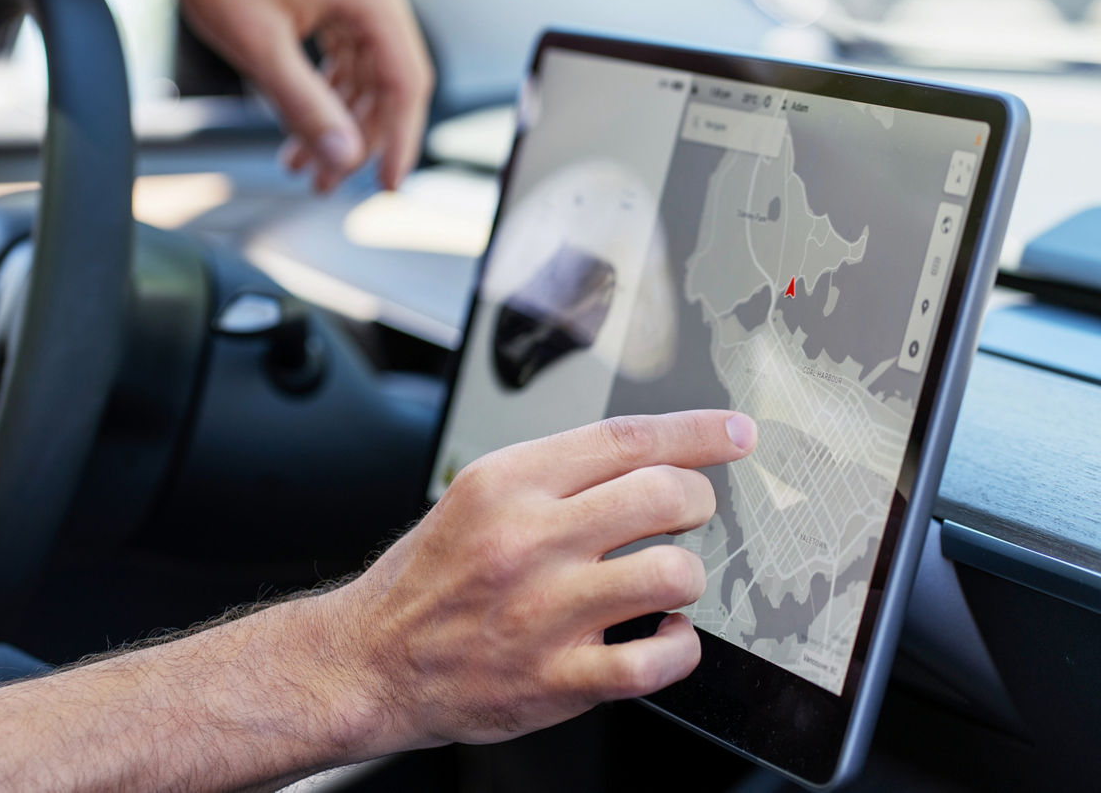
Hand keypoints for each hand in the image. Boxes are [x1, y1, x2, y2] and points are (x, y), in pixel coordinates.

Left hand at [150, 0, 432, 190]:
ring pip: (364, 71)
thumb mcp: (260, 48)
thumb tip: (345, 159)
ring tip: (302, 164)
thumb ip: (306, 107)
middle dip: (356, 137)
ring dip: (337, 119)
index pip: (406, 81)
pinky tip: (298, 123)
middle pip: (388, 80)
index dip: (399, 139)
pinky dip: (325, 90)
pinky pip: (345, 52)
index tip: (384, 185)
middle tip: (327, 182)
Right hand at [327, 410, 757, 750]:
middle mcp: (528, 540)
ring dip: (685, 577)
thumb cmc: (430, 578)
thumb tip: (649, 457)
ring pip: (674, 573)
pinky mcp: (557, 678)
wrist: (374, 660)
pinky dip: (678, 646)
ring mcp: (545, 611)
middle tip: (685, 518)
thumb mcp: (477, 496)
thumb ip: (557, 474)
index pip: (625, 438)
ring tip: (661, 583)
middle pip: (665, 496)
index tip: (735, 435)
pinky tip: (660, 635)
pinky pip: (658, 660)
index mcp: (508, 483)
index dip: (696, 432)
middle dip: (697, 503)